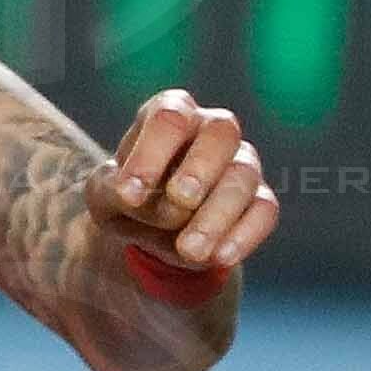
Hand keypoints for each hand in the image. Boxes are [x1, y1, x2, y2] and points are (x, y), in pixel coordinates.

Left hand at [89, 87, 274, 283]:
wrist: (152, 231)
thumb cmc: (128, 196)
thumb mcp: (106, 193)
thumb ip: (116, 190)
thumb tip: (139, 198)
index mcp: (170, 113)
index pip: (169, 116)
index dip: (151, 153)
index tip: (129, 194)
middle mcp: (211, 129)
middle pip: (221, 131)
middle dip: (200, 168)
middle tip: (178, 201)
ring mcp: (241, 162)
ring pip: (244, 174)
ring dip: (217, 214)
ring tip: (188, 250)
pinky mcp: (259, 199)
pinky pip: (265, 210)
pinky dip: (244, 234)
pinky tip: (219, 257)